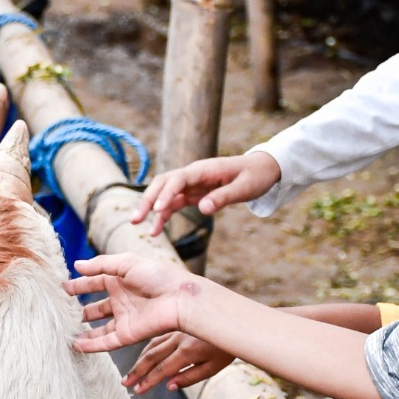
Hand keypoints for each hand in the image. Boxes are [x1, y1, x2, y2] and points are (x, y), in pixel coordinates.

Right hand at [64, 254, 203, 353]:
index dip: (78, 285)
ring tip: (65, 332)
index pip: (94, 283)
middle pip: (95, 307)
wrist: (180, 299)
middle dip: (79, 310)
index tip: (61, 289)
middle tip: (60, 312)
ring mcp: (124, 319)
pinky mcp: (128, 335)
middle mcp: (121, 300)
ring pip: (98, 328)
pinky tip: (76, 345)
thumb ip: (100, 265)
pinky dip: (91, 345)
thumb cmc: (158, 276)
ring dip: (83, 330)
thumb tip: (76, 265)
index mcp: (120, 280)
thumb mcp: (127, 262)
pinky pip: (105, 342)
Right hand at [123, 331, 234, 392]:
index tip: (137, 390)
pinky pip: (159, 336)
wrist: (236, 322)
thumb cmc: (227, 349)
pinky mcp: (178, 325)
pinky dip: (148, 346)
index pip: (162, 370)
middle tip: (125, 383)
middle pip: (152, 357)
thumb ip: (190, 377)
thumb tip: (169, 386)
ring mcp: (177, 331)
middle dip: (137, 371)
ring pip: (152, 345)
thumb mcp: (213, 368)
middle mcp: (178, 340)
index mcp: (187, 352)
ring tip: (131, 371)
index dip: (148, 381)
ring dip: (140, 359)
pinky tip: (143, 352)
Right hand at [132, 152, 282, 233]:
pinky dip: (163, 215)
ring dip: (150, 209)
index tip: (157, 211)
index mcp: (203, 169)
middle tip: (136, 219)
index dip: (166, 194)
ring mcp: (191, 184)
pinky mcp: (193, 194)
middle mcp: (192, 174)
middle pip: (162, 184)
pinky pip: (173, 204)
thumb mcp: (244, 188)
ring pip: (164, 194)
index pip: (177, 180)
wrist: (262, 169)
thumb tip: (203, 209)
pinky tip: (156, 230)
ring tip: (139, 227)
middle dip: (147, 200)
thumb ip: (223, 197)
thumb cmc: (255, 176)